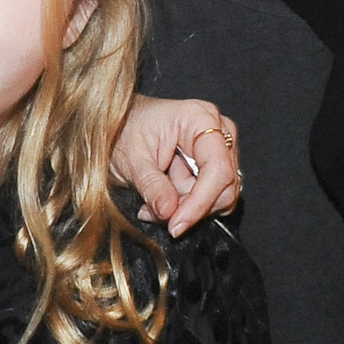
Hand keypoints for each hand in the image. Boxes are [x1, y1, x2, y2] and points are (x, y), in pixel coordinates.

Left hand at [111, 95, 241, 235]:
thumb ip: (152, 186)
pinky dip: (187, 206)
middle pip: (224, 186)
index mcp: (201, 118)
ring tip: (154, 203)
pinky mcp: (214, 167)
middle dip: (192, 207)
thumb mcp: (131, 160)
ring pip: (220, 197)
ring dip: (186, 208)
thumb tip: (169, 212)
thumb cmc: (124, 130)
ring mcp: (220, 149)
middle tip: (158, 214)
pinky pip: (212, 198)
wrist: (119, 125)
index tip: (176, 225)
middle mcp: (219, 131)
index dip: (200, 202)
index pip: (218, 169)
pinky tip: (164, 199)